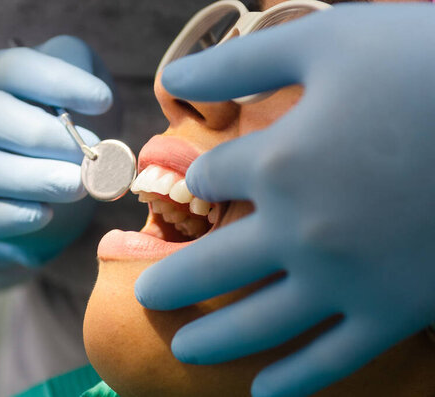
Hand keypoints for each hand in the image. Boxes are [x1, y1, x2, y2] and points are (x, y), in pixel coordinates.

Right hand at [0, 35, 113, 265]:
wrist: (46, 171)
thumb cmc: (63, 116)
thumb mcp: (73, 78)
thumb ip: (81, 70)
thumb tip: (94, 98)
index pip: (13, 69)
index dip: (58, 83)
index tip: (103, 101)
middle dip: (42, 136)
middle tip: (87, 153)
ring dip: (34, 178)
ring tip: (79, 185)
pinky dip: (12, 216)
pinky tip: (46, 213)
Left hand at [135, 4, 434, 396]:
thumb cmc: (425, 62)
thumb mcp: (325, 40)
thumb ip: (241, 63)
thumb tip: (175, 80)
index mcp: (277, 165)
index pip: (214, 178)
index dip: (208, 175)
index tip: (212, 177)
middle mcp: (298, 233)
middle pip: (210, 269)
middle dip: (174, 283)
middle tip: (147, 298)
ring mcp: (346, 281)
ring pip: (256, 325)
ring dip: (213, 341)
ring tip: (183, 351)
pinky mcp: (396, 312)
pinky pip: (335, 358)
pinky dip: (296, 380)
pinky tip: (265, 393)